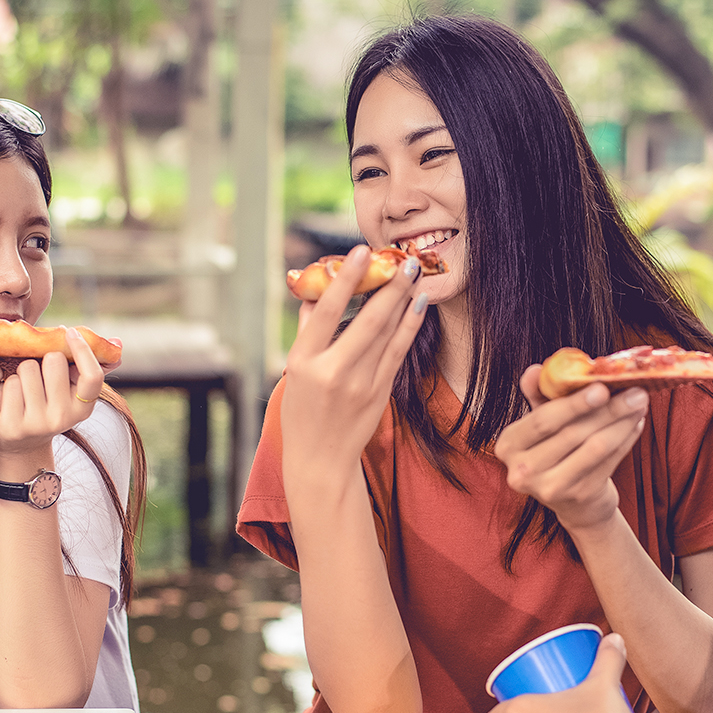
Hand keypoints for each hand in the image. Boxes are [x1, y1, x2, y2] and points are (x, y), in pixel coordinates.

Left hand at [0, 326, 106, 457]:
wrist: (23, 444)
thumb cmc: (51, 405)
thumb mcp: (73, 393)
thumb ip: (92, 367)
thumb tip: (118, 342)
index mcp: (83, 408)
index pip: (92, 376)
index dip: (83, 350)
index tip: (71, 333)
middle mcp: (63, 417)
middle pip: (54, 359)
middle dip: (45, 358)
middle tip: (42, 373)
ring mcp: (37, 422)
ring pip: (28, 367)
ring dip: (24, 370)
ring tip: (27, 386)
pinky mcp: (12, 424)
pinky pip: (10, 383)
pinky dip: (8, 383)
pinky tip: (12, 397)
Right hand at [279, 245, 428, 485]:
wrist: (320, 461)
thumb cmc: (302, 412)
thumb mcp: (294, 371)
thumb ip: (307, 331)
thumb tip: (316, 289)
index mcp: (304, 362)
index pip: (327, 312)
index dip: (346, 279)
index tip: (361, 252)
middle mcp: (334, 372)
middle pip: (367, 320)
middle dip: (388, 286)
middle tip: (403, 258)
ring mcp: (360, 385)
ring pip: (387, 334)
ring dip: (403, 299)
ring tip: (414, 271)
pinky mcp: (380, 393)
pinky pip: (399, 352)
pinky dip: (410, 326)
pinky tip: (418, 305)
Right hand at [493, 365, 648, 532]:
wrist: (570, 499)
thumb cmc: (554, 449)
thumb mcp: (540, 422)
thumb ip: (538, 394)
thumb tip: (536, 370)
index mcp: (509, 445)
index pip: (542, 421)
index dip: (573, 404)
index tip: (602, 387)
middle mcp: (523, 471)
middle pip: (572, 433)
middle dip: (608, 409)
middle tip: (635, 392)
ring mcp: (551, 488)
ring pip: (595, 448)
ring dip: (622, 423)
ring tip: (639, 404)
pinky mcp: (579, 496)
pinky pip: (609, 461)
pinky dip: (626, 440)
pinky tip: (635, 424)